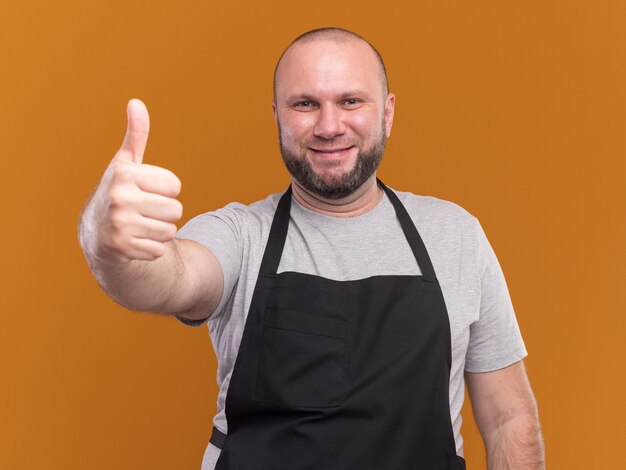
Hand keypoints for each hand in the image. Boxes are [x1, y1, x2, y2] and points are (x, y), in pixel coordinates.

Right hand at [82, 99, 182, 263]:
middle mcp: (120, 198)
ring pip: (170, 231)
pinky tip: (135, 240)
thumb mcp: (126, 163)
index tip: (147, 190)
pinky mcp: (122, 248)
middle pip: (176, 210)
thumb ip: (137, 135)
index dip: (167, 190)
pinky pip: (159, 250)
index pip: (175, 186)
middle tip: (145, 210)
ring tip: (141, 224)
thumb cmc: (119, 191)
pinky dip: (151, 248)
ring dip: (160, 230)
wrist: (95, 231)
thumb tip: (136, 102)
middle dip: (166, 212)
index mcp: (125, 174)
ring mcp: (120, 224)